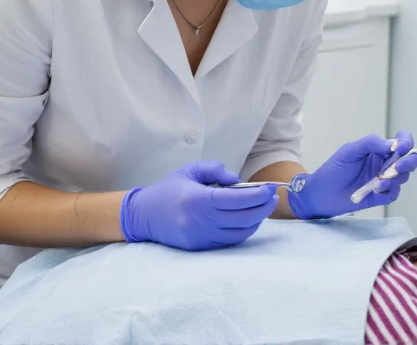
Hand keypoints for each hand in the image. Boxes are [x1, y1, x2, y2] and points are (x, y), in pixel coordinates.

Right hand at [120, 161, 277, 250]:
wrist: (144, 215)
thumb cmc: (169, 189)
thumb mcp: (190, 170)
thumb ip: (216, 169)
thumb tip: (238, 180)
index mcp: (198, 199)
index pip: (237, 200)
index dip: (257, 195)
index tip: (269, 187)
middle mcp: (201, 220)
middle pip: (243, 218)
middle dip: (263, 207)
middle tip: (272, 197)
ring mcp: (201, 237)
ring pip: (240, 232)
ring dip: (257, 220)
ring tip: (264, 207)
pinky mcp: (201, 247)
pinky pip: (230, 241)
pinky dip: (244, 230)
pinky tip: (249, 219)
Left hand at [287, 130, 416, 219]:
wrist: (321, 193)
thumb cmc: (334, 169)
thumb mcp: (350, 150)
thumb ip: (371, 143)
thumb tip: (394, 144)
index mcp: (380, 149)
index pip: (402, 141)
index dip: (407, 142)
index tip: (400, 148)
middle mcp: (385, 163)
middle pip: (410, 160)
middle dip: (409, 162)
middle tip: (397, 167)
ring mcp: (385, 180)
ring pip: (404, 177)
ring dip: (394, 178)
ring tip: (377, 182)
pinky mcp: (382, 196)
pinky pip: (395, 193)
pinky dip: (388, 191)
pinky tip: (375, 190)